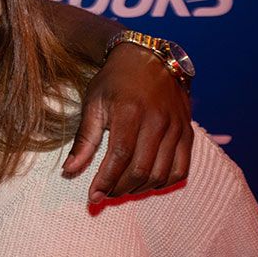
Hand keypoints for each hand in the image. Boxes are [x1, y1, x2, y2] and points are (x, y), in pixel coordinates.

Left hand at [63, 43, 192, 201]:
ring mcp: (176, 128)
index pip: (119, 157)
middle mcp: (157, 121)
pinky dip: (164, 182)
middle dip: (120, 188)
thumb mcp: (93, 104)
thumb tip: (69, 170)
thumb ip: (84, 140)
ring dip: (140, 189)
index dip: (105, 181)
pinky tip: (147, 182)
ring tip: (121, 189)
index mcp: (130, 112)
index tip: (92, 196)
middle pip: (141, 169)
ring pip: (162, 173)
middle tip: (104, 194)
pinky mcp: (188, 132)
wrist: (149, 59)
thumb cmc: (115, 82)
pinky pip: (182, 168)